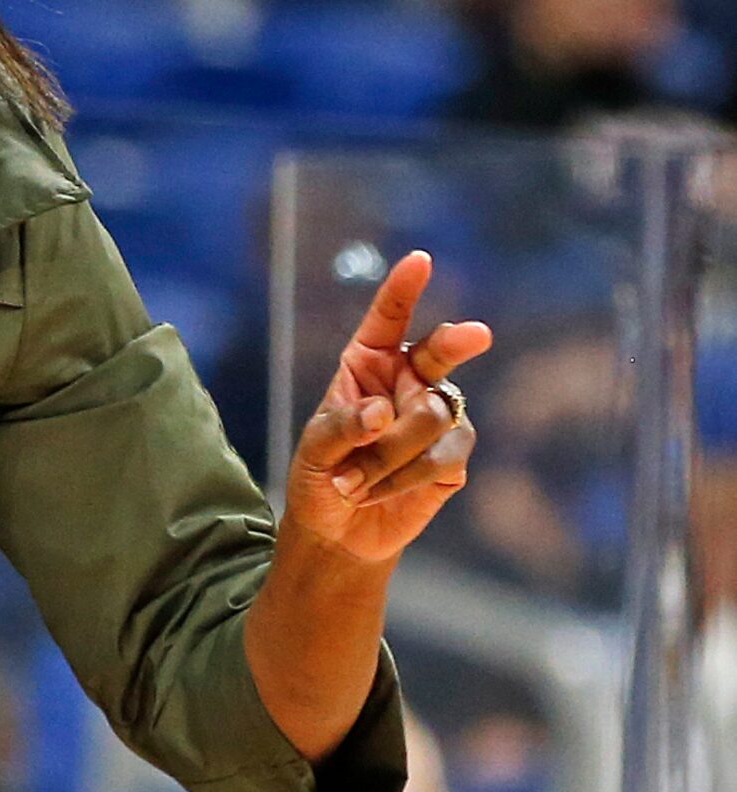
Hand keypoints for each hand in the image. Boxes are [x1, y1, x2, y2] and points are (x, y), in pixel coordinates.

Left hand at [285, 250, 487, 565]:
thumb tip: (381, 411)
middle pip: (439, 352)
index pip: (388, 319)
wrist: (341, 530)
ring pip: (431, 418)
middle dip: (455, 342)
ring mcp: (437, 416)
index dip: (403, 289)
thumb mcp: (314, 449)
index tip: (421, 261)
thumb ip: (342, 428)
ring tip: (356, 479)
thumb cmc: (320, 476)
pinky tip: (379, 490)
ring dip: (390, 454)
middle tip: (477, 334)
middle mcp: (408, 381)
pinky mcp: (454, 456)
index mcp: (367, 364)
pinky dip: (406, 476)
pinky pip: (442, 456)